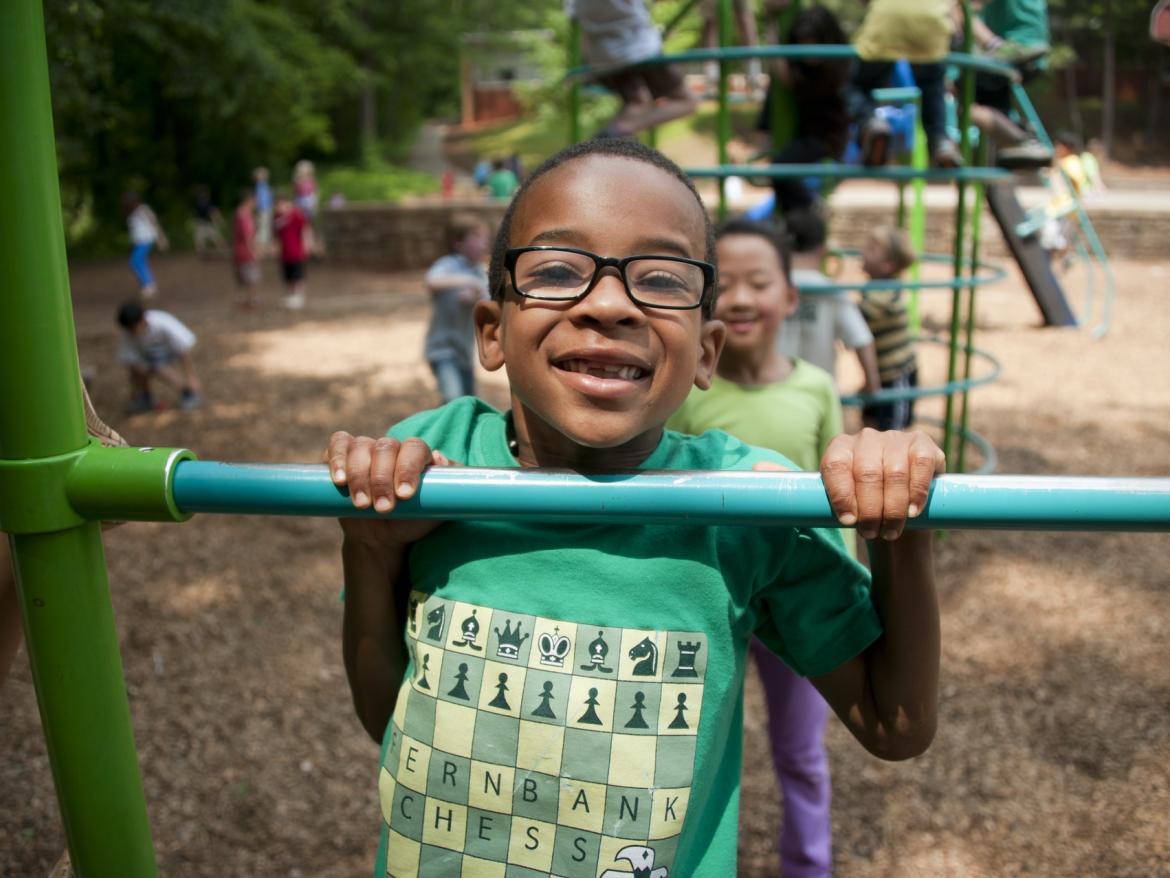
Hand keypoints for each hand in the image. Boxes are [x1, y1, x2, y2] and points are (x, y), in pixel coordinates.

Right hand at [325, 431, 459, 546]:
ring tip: (362, 505)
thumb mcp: (439, 507)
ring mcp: (366, 450)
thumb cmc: (414, 519)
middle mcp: (391, 448)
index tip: (405, 495)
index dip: (408, 468)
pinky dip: (336, 458)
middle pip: (385, 447)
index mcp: (416, 455)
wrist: (383, 537)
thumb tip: (440, 459)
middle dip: (382, 479)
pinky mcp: (342, 458)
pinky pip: (337, 445)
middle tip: (383, 508)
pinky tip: (340, 480)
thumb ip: (451, 485)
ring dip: (360, 476)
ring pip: (361, 447)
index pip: (414, 448)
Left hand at [820, 429, 944, 540]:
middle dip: (869, 510)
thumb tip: (847, 520)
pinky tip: (913, 512)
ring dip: (893, 509)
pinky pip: (921, 464)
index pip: (835, 466)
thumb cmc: (870, 502)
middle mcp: (866, 438)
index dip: (841, 495)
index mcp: (841, 448)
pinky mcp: (922, 442)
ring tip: (890, 531)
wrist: (904, 498)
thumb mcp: (850, 502)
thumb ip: (843, 507)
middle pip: (867, 473)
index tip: (848, 521)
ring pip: (895, 473)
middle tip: (871, 532)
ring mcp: (895, 438)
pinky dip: (917, 492)